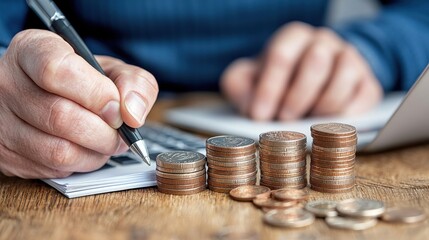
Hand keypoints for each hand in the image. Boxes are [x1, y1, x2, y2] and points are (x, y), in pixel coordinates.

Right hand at [0, 30, 157, 177]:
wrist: (46, 97)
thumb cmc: (82, 82)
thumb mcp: (111, 70)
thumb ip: (133, 82)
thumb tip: (132, 113)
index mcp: (32, 51)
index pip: (56, 70)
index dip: (95, 94)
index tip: (117, 109)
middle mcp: (9, 83)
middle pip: (60, 116)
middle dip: (105, 132)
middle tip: (120, 133)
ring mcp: (3, 122)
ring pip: (58, 150)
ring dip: (96, 152)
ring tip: (107, 142)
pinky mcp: (7, 154)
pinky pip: (53, 169)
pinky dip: (81, 163)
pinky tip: (86, 150)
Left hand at [221, 22, 382, 120]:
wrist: (310, 82)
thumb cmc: (275, 81)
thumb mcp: (248, 79)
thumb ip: (238, 86)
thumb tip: (252, 107)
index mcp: (293, 37)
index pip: (282, 56)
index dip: (269, 88)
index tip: (259, 115)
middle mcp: (323, 42)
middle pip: (314, 65)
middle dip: (295, 99)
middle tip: (283, 120)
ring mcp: (349, 60)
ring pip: (340, 82)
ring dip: (318, 109)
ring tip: (304, 123)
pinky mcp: (367, 84)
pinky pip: (360, 100)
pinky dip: (343, 117)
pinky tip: (327, 125)